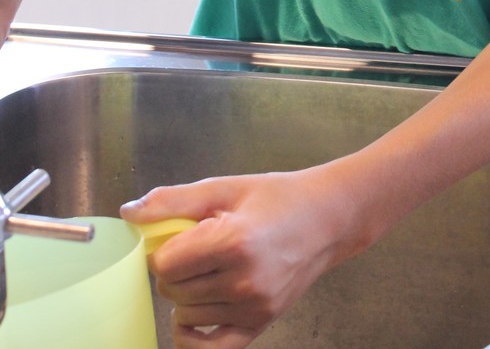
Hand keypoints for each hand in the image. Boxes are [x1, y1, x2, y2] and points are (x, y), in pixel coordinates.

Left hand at [121, 163, 365, 348]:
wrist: (328, 219)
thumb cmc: (278, 197)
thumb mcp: (227, 187)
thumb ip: (175, 199)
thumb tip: (129, 212)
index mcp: (234, 241)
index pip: (165, 263)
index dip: (163, 247)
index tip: (178, 235)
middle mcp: (244, 280)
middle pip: (172, 290)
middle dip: (174, 269)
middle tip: (196, 248)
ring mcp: (253, 308)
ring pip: (186, 315)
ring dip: (186, 294)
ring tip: (209, 268)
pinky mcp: (260, 325)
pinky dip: (191, 337)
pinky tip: (192, 316)